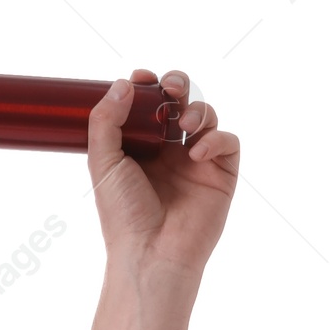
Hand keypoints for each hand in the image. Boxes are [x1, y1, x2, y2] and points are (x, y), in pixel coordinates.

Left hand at [87, 67, 238, 277]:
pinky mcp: (221, 174)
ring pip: (205, 116)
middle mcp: (167, 150)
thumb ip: (106, 122)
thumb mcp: (102, 163)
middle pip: (179, 102)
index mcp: (137, 146)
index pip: (144, 105)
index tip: (140, 77)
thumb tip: (123, 83)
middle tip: (170, 86)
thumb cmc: (121, 213)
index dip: (145, 86)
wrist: (150, 252)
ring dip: (197, 110)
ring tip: (184, 123)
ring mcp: (195, 161)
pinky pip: (228, 142)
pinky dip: (216, 139)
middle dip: (177, 85)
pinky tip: (196, 153)